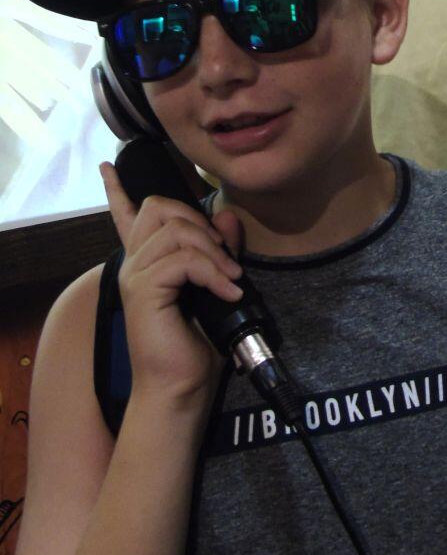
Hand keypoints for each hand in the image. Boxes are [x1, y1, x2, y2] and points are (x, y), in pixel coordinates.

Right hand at [101, 160, 244, 408]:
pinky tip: (227, 290)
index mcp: (147, 262)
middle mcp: (134, 263)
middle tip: (224, 257)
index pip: (126, 215)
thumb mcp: (217, 285)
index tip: (108, 167)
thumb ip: (220, 249)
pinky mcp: (144, 290)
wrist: (182, 388)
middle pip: (161, 207)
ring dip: (213, 250)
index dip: (118, 190)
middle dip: (200, 222)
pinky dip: (212, 271)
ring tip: (231, 278)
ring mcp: (135, 275)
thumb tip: (228, 214)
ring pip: (177, 231)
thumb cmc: (198, 343)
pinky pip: (183, 260)